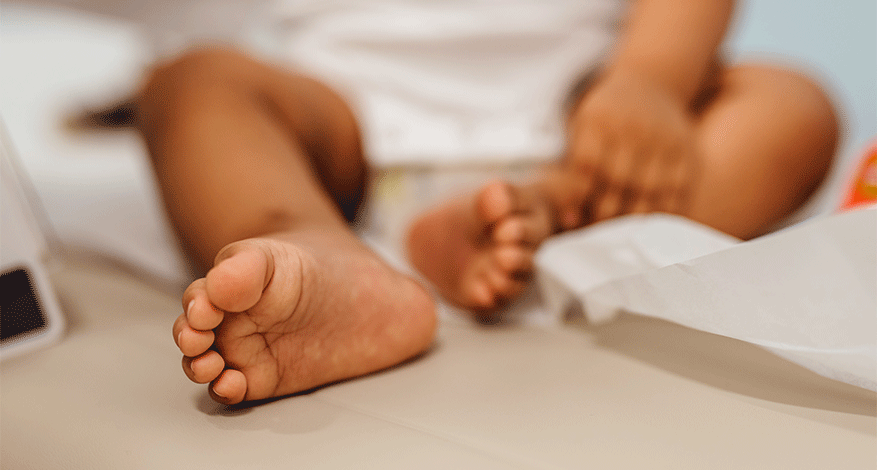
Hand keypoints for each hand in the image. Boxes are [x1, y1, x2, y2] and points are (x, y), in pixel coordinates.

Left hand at [558, 68, 697, 227]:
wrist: (650, 82)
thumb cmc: (604, 118)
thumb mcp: (581, 129)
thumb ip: (572, 172)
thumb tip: (568, 220)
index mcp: (599, 119)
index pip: (588, 166)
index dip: (581, 197)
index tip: (574, 219)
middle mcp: (634, 127)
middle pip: (620, 181)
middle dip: (606, 213)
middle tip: (598, 234)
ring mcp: (664, 137)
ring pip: (650, 189)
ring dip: (635, 219)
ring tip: (623, 237)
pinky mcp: (687, 149)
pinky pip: (678, 188)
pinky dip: (666, 213)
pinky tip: (654, 229)